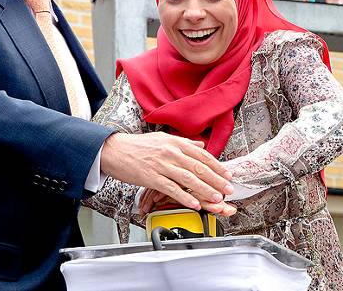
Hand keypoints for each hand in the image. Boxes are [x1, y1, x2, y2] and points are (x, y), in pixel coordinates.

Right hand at [101, 132, 235, 215]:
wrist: (114, 149)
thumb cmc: (137, 146)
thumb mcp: (163, 139)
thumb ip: (183, 143)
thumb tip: (200, 146)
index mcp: (175, 143)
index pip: (202, 155)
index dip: (217, 166)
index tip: (227, 174)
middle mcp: (171, 152)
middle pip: (199, 167)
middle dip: (216, 180)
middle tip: (228, 189)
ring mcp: (161, 165)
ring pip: (188, 179)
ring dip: (205, 190)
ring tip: (217, 198)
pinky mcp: (151, 177)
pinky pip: (171, 189)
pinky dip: (184, 197)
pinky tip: (194, 203)